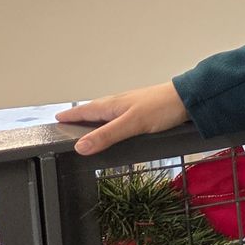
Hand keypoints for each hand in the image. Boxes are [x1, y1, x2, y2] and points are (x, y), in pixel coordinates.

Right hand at [56, 81, 190, 155]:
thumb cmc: (162, 107)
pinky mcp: (143, 111)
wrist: (189, 99)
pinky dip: (112, 122)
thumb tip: (80, 146)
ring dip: (96, 120)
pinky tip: (117, 127)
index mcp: (111, 105)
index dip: (70, 116)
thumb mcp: (132, 124)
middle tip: (67, 124)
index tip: (55, 120)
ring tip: (88, 128)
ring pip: (107, 113)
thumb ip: (107, 135)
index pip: (84, 111)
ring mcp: (131, 106)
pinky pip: (120, 117)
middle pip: (93, 111)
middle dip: (80, 117)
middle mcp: (118, 103)